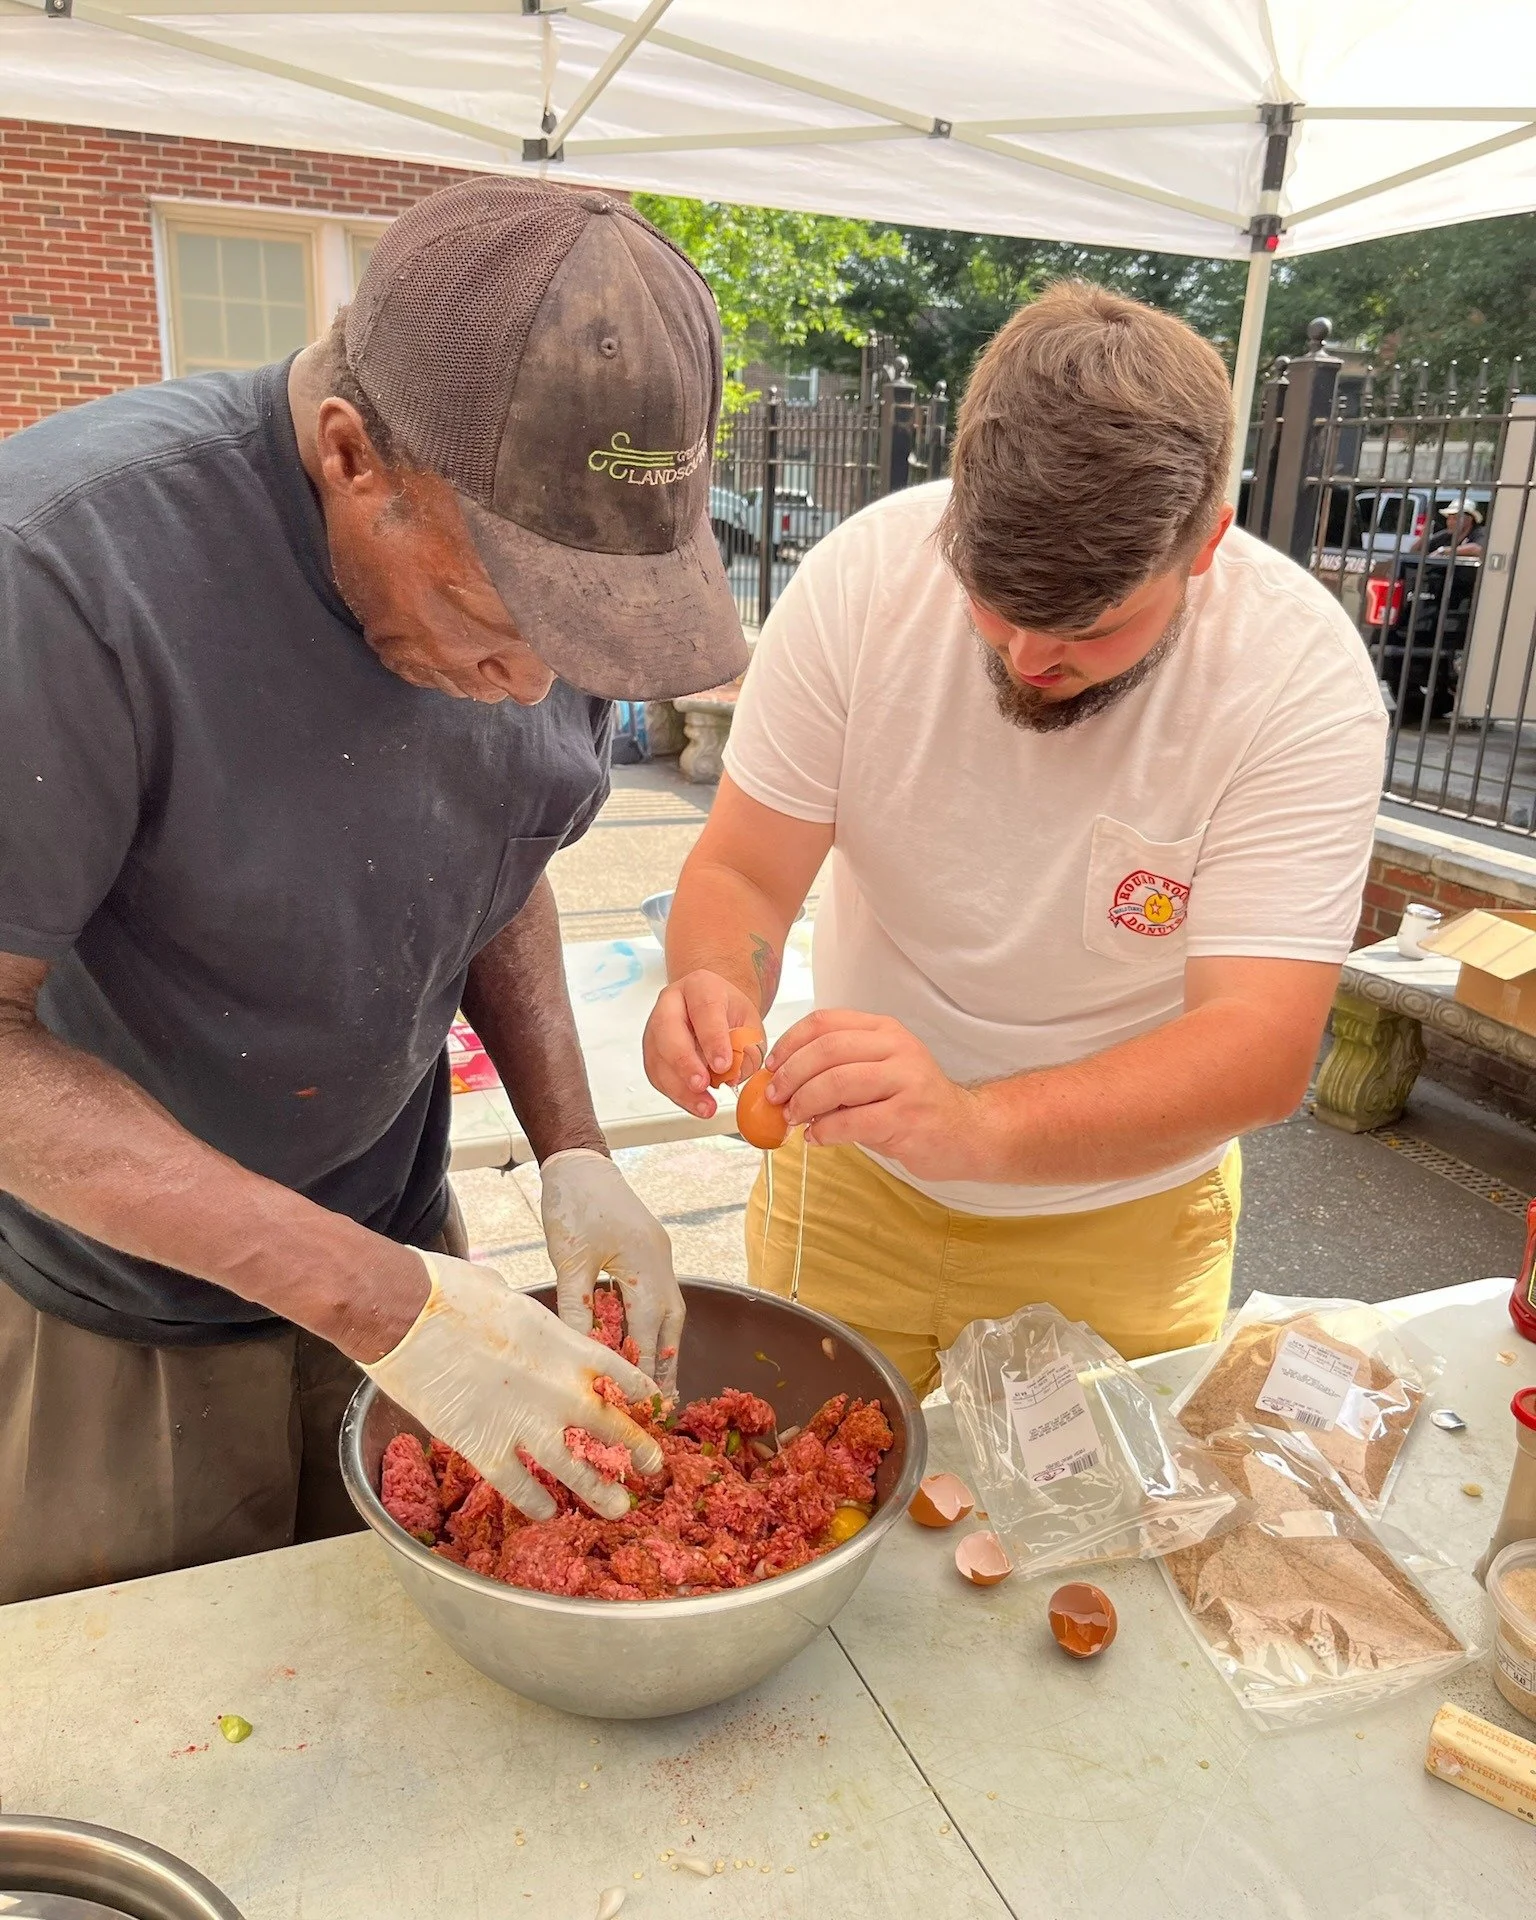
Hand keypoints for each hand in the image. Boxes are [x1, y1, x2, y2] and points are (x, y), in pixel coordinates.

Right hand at [364, 1249, 663, 1521]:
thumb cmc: (450, 1292)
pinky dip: (535, 1503)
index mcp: (564, 1344)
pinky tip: (546, 1513)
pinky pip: (520, 1486)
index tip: (655, 1406)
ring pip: (575, 1468)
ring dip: (600, 1491)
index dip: (640, 1393)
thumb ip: (526, 1320)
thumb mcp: (507, 1296)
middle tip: (654, 1467)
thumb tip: (517, 1316)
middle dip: (636, 1449)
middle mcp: (555, 1388)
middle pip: (609, 1425)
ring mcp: (523, 1422)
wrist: (405, 1313)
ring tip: (619, 1507)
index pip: (619, 1373)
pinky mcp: (485, 1447)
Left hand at [540, 1149, 685, 1395]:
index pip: (650, 1329)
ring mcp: (660, 1256)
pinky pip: (658, 1295)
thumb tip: (579, 1352)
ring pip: (669, 1311)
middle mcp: (662, 1263)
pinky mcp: (651, 1251)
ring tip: (654, 1381)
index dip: (646, 1368)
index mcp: (646, 1265)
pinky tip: (638, 1339)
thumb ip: (577, 1308)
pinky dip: (651, 1322)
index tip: (642, 1402)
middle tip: (660, 1403)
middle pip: (672, 1325)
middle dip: (665, 1365)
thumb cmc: (572, 1205)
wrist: (578, 1161)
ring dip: (662, 1345)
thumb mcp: (569, 1261)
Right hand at [644, 968, 764, 1117]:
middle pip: (668, 1029)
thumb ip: (746, 1047)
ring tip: (705, 1106)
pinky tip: (695, 1104)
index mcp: (700, 986)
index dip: (713, 1039)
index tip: (723, 1065)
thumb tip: (732, 1075)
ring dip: (680, 1086)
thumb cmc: (730, 1014)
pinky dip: (676, 1093)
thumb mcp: (749, 1024)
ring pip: (658, 1056)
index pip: (704, 1009)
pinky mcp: (651, 1050)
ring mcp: (655, 1025)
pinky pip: (656, 1074)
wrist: (713, 1008)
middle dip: (685, 1062)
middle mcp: (671, 1002)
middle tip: (703, 1084)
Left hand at [766, 1010, 992, 1181]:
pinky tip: (815, 1138)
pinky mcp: (908, 1117)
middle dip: (791, 1074)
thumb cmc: (911, 1102)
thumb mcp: (877, 1071)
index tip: (772, 1066)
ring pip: (837, 1082)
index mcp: (884, 1030)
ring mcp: (905, 1081)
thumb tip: (782, 1080)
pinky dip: (825, 1130)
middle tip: (774, 1096)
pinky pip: (853, 1121)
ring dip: (804, 1102)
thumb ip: (838, 1068)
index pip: (825, 1022)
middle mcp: (897, 1048)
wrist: (965, 1131)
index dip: (790, 1043)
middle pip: (827, 1049)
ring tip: (792, 1118)